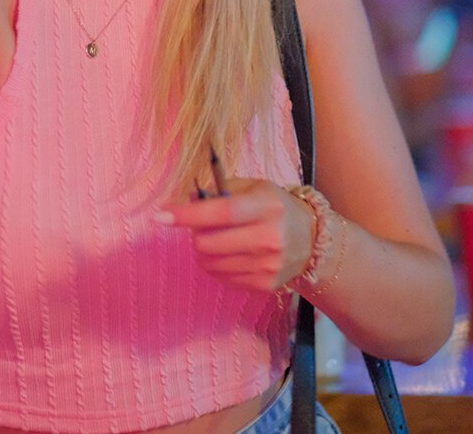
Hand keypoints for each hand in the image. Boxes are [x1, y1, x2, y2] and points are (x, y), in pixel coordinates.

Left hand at [160, 177, 316, 291]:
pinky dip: (217, 265)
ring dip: (204, 251)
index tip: (161, 216)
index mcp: (267, 206)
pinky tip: (230, 254)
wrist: (311, 240)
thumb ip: (220, 189)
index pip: (221, 212)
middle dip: (196, 233)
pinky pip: (222, 278)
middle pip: (208, 243)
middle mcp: (270, 237)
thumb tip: (187, 199)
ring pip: (210, 263)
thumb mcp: (254, 187)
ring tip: (218, 239)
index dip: (188, 215)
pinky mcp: (265, 284)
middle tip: (203, 226)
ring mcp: (268, 265)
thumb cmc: (275, 207)